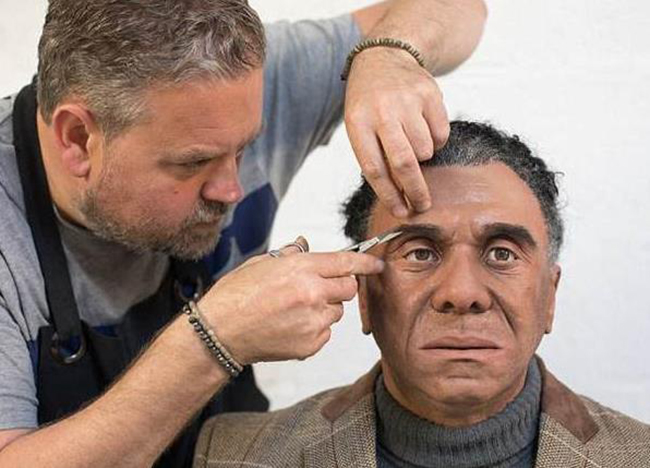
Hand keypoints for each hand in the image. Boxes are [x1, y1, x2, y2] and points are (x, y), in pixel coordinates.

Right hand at [197, 237, 383, 364]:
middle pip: (349, 288)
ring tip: (295, 310)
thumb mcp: (262, 263)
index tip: (377, 264)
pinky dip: (315, 328)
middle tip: (319, 289)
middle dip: (340, 286)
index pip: (346, 261)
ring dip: (325, 308)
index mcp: (301, 268)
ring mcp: (313, 321)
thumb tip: (305, 246)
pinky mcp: (311, 344)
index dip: (366, 262)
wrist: (219, 332)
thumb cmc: (235, 295)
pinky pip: (326, 332)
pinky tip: (290, 326)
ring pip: (338, 312)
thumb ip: (290, 255)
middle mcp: (312, 293)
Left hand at [344, 47, 449, 216]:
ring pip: (425, 150)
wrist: (383, 57)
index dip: (390, 195)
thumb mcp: (359, 127)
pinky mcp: (430, 93)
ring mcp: (407, 100)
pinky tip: (422, 126)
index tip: (402, 212)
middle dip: (416, 191)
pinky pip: (441, 134)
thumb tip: (399, 198)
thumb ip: (375, 157)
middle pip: (403, 162)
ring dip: (423, 158)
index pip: (374, 168)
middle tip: (423, 206)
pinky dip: (436, 140)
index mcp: (358, 123)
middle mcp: (382, 111)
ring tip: (412, 143)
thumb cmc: (369, 104)